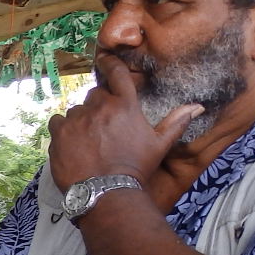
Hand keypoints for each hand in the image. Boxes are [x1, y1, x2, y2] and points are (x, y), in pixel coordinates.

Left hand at [48, 57, 201, 192]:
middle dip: (99, 106)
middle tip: (104, 127)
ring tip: (88, 140)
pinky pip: (57, 122)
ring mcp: (77, 119)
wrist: (106, 193)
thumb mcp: (159, 145)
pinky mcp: (59, 133)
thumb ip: (176, 122)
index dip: (110, 64)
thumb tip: (197, 106)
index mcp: (124, 106)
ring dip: (81, 120)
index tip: (104, 60)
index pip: (117, 73)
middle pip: (95, 95)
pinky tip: (71, 143)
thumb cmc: (136, 168)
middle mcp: (99, 107)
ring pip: (76, 110)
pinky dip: (63, 129)